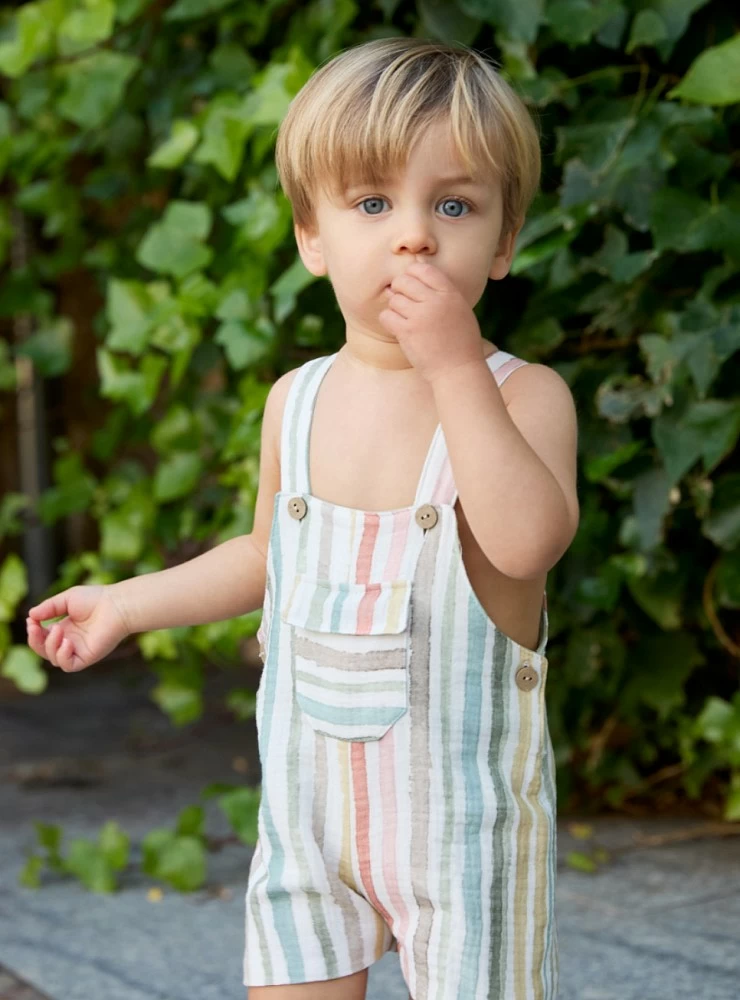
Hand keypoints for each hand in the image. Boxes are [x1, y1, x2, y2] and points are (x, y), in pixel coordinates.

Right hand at [26, 585, 130, 672]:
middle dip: (35, 640)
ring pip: (54, 659)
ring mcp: (79, 650)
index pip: (43, 637)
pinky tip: (67, 642)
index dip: (34, 632)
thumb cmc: (95, 599)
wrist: (116, 605)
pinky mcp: (87, 657)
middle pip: (44, 650)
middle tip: (35, 627)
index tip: (31, 620)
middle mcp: (71, 641)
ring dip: (50, 645)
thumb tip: (30, 616)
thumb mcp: (66, 599)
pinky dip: (62, 656)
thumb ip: (48, 608)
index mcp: (65, 629)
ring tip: (58, 629)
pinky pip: (68, 665)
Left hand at [378, 257, 485, 383]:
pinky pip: (387, 316)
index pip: (423, 269)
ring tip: (404, 319)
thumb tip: (420, 276)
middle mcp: (435, 301)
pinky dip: (388, 320)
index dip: (412, 274)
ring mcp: (420, 316)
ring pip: (394, 299)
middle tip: (403, 302)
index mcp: (450, 294)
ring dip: (395, 308)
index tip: (411, 285)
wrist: (458, 370)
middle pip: (404, 281)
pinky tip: (397, 327)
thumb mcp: (460, 310)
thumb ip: (443, 294)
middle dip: (399, 289)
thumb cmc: (461, 343)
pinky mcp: (407, 332)